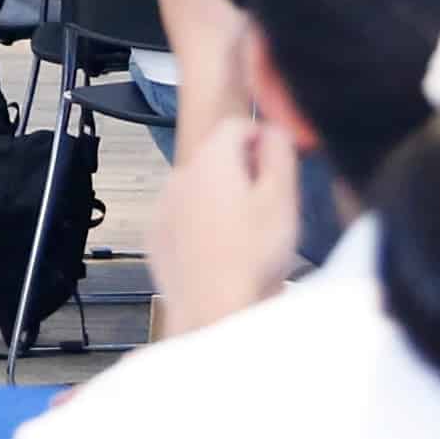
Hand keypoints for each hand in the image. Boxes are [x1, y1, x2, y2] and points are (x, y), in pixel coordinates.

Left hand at [146, 96, 302, 341]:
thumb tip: (274, 128)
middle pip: (216, 158)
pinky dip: (200, 226)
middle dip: (242, 174)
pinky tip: (222, 252)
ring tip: (246, 238)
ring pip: (199, 189)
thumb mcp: (282, 198)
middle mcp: (179, 177)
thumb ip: (280, 151)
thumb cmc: (250, 260)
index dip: (262, 141)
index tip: (276, 166)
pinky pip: (183, 218)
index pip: (237, 126)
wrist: (215, 313)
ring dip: (221, 201)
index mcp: (211, 161)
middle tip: (267, 209)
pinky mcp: (156, 237)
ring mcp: (163, 208)